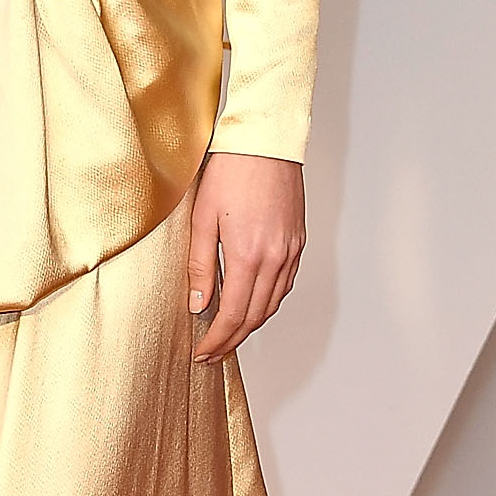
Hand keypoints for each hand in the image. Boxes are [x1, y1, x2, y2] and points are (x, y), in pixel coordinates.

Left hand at [188, 154, 304, 363]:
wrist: (265, 142)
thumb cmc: (230, 171)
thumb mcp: (202, 219)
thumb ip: (200, 266)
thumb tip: (198, 305)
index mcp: (248, 255)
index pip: (233, 315)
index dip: (217, 340)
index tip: (202, 352)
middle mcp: (275, 259)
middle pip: (255, 316)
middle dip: (232, 340)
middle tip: (212, 353)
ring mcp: (290, 251)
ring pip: (273, 304)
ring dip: (251, 325)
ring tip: (229, 335)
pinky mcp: (298, 242)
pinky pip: (285, 285)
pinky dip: (268, 303)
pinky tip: (253, 304)